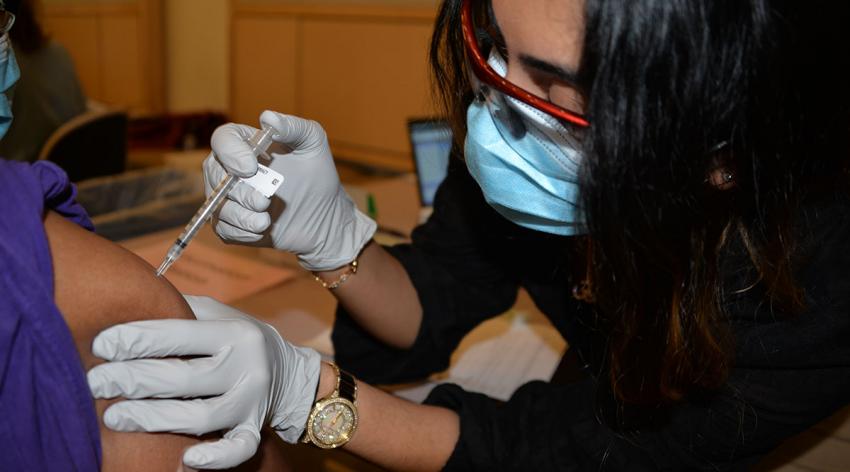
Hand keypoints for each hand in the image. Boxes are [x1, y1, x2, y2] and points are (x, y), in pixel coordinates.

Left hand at [86, 296, 320, 469]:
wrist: (291, 374)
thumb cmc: (238, 340)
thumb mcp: (219, 316)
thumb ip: (182, 310)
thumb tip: (129, 296)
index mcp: (235, 332)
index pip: (180, 333)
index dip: (137, 338)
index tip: (101, 344)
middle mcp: (246, 366)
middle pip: (183, 377)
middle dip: (133, 380)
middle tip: (96, 382)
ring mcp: (252, 401)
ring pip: (201, 416)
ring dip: (153, 418)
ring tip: (114, 416)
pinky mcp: (255, 428)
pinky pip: (239, 448)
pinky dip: (215, 457)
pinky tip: (185, 457)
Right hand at [204, 110, 375, 270]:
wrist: (323, 217)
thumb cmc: (317, 175)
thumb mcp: (313, 144)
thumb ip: (294, 127)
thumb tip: (267, 117)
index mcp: (245, 144)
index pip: (222, 139)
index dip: (230, 152)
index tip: (251, 166)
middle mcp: (230, 169)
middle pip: (213, 173)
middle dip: (237, 191)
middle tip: (263, 201)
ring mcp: (228, 198)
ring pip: (216, 205)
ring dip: (241, 216)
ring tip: (265, 221)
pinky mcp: (231, 225)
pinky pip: (224, 229)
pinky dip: (242, 231)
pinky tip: (262, 229)